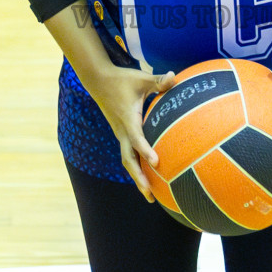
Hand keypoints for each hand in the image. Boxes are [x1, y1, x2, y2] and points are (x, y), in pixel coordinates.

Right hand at [86, 66, 177, 200]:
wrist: (99, 81)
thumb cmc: (122, 79)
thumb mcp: (141, 78)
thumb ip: (157, 80)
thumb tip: (173, 76)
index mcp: (128, 120)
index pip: (137, 138)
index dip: (146, 150)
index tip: (157, 162)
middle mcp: (122, 131)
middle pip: (128, 160)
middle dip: (139, 178)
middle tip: (151, 194)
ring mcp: (120, 135)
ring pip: (128, 161)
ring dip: (137, 178)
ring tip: (151, 195)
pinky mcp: (121, 135)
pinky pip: (128, 155)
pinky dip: (137, 168)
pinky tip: (149, 177)